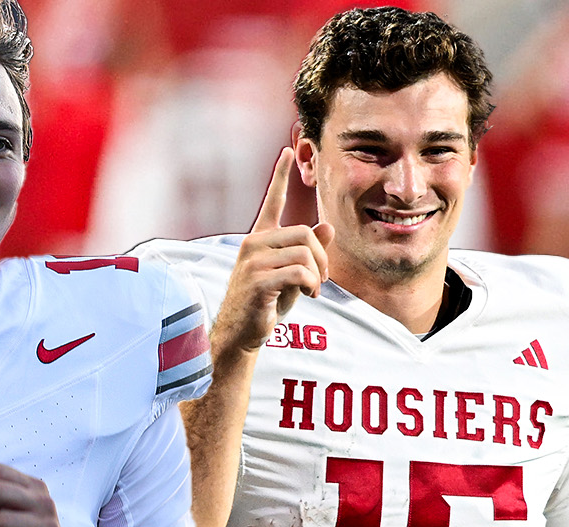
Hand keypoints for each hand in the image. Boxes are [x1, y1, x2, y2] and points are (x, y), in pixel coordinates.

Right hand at [214, 148, 333, 354]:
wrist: (240, 333)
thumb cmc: (264, 305)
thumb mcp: (291, 275)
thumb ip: (308, 251)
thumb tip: (328, 227)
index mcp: (259, 239)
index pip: (272, 202)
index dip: (280, 176)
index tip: (287, 150)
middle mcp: (253, 244)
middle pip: (305, 232)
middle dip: (322, 256)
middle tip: (322, 278)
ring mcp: (252, 260)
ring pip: (305, 252)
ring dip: (318, 274)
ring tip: (313, 289)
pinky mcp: (257, 279)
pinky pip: (299, 271)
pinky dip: (311, 283)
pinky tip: (307, 294)